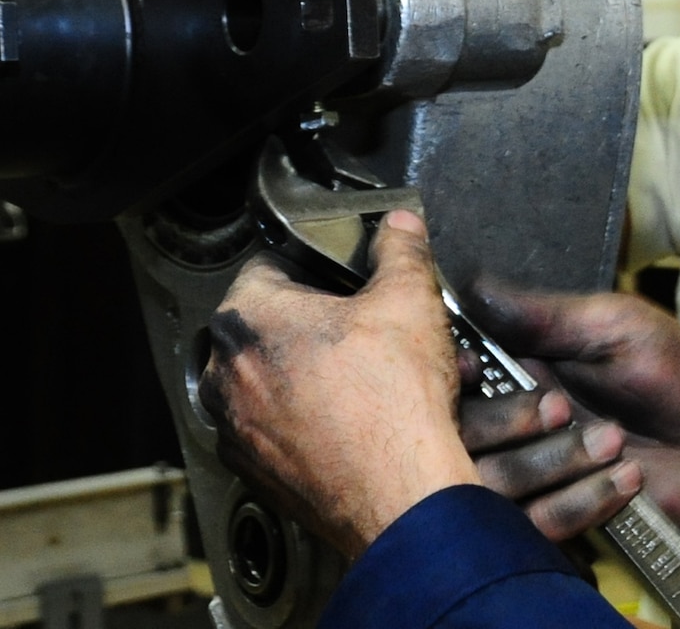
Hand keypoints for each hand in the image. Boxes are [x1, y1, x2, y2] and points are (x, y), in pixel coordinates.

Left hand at [198, 212, 481, 557]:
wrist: (400, 495)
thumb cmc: (394, 401)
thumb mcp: (412, 301)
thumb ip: (401, 251)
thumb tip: (398, 227)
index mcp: (248, 317)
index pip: (268, 264)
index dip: (316, 266)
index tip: (345, 279)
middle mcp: (224, 371)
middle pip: (270, 324)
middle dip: (316, 323)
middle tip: (366, 330)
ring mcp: (234, 426)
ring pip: (271, 378)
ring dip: (309, 372)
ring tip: (367, 378)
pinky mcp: (253, 469)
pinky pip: (275, 426)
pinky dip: (306, 419)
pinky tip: (354, 419)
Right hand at [466, 285, 679, 582]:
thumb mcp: (618, 326)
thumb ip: (543, 314)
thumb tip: (469, 284)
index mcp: (517, 367)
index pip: (449, 375)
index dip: (453, 374)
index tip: (475, 368)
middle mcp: (510, 423)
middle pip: (454, 435)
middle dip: (509, 421)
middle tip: (562, 407)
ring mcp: (529, 477)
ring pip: (492, 483)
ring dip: (554, 461)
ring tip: (614, 439)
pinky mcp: (553, 524)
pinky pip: (534, 526)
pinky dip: (581, 499)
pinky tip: (628, 476)